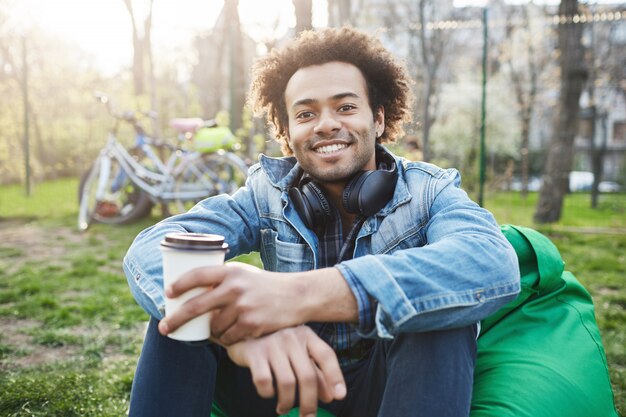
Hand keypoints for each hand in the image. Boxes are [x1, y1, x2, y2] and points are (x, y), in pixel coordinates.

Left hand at [158, 262, 308, 343]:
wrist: (296, 296)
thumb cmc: (266, 285)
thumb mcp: (245, 274)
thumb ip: (223, 280)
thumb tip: (192, 291)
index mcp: (231, 272)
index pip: (197, 275)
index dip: (179, 284)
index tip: (168, 293)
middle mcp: (235, 288)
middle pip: (196, 307)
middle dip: (176, 320)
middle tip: (165, 328)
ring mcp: (243, 307)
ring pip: (213, 327)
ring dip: (210, 332)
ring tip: (215, 329)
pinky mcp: (252, 325)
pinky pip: (228, 338)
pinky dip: (226, 339)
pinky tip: (231, 335)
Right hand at [226, 326, 346, 416]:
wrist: (241, 331)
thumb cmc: (275, 345)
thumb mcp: (297, 353)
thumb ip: (314, 372)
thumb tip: (330, 397)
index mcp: (306, 335)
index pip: (326, 355)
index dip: (335, 376)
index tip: (340, 397)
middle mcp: (291, 337)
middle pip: (308, 376)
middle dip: (309, 402)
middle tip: (308, 416)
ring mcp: (272, 344)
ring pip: (287, 382)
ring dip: (287, 402)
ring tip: (284, 409)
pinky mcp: (254, 353)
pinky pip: (265, 381)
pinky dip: (267, 393)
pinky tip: (268, 394)